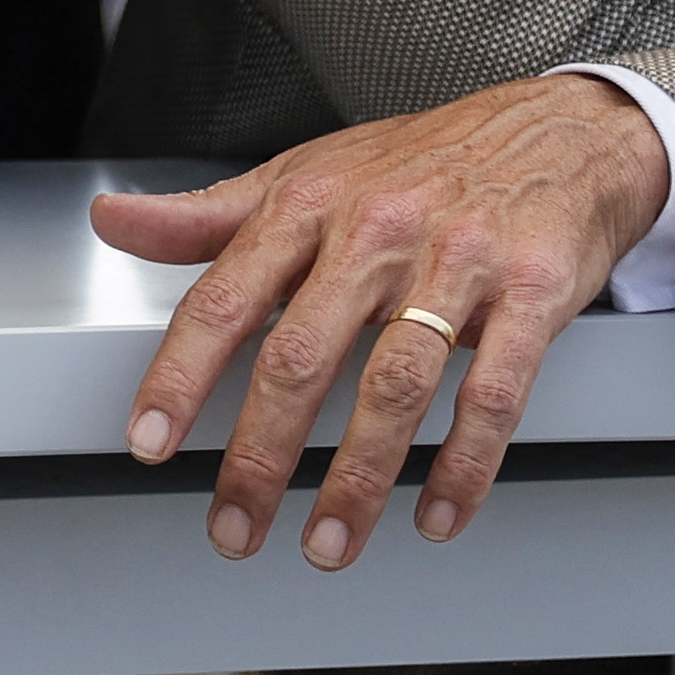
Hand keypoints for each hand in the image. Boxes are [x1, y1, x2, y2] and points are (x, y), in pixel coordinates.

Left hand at [91, 75, 670, 567]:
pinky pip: (495, 392)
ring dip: (356, 479)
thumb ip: (208, 217)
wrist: (561, 131)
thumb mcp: (303, 174)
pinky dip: (464, 463)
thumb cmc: (420, 164)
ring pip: (393, 387)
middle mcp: (376, 233)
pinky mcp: (533, 294)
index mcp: (308, 207)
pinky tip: (436, 512)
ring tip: (328, 543)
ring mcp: (457, 264)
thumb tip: (113, 220)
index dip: (179, 376)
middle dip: (260, 455)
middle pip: (301, 358)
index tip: (150, 442)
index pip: (223, 300)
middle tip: (236, 526)